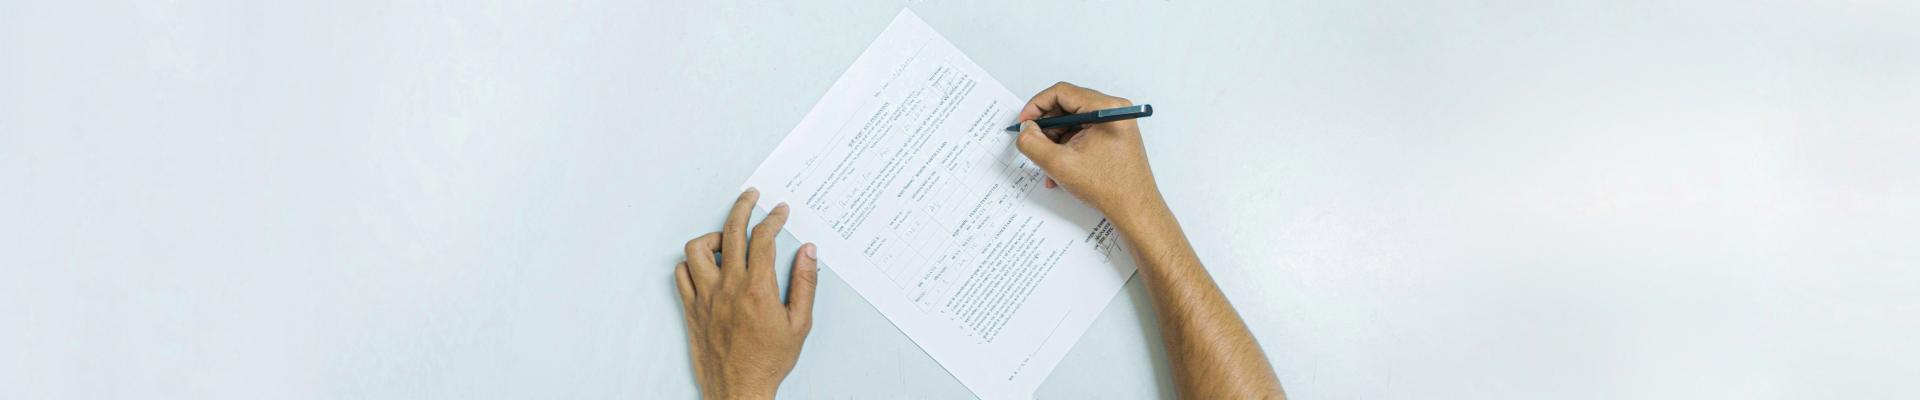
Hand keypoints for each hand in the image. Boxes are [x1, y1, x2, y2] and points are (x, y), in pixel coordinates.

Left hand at [675, 188, 818, 398]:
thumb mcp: (799, 323)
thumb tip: (807, 253)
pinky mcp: (692, 308)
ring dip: (713, 236)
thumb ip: (805, 284)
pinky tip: (707, 265)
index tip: (780, 211)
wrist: (740, 389)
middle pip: (731, 231)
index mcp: (758, 289)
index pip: (762, 238)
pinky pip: (681, 273)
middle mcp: (728, 287)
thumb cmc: (769, 361)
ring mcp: (706, 297)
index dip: (773, 218)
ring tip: (727, 239)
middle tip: (751, 197)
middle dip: (744, 206)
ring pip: (698, 248)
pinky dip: (692, 263)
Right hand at [1014, 82, 1164, 219]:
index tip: (1025, 122)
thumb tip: (1025, 129)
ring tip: (1048, 163)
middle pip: (1067, 106)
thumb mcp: (1059, 164)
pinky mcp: (1113, 136)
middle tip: (1033, 142)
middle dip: (1046, 127)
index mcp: (1105, 109)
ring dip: (1055, 141)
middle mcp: (1114, 111)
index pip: (1062, 92)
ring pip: (1073, 122)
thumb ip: (1033, 143)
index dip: (1037, 106)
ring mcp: (1115, 124)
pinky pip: (1083, 133)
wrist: (1134, 209)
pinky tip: (1060, 167)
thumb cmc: (1110, 188)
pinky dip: (1068, 147)